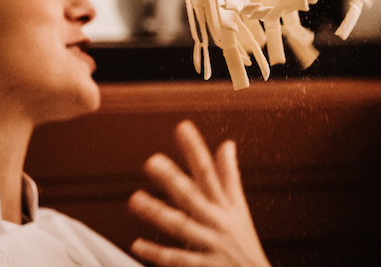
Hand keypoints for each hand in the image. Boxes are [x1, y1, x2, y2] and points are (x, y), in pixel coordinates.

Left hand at [128, 120, 270, 266]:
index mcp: (224, 204)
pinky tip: (137, 244)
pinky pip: (179, 259)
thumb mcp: (239, 206)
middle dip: (173, 179)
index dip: (195, 150)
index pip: (209, 171)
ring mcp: (210, 244)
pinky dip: (158, 253)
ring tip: (135, 199)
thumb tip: (227, 145)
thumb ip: (229, 176)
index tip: (182, 128)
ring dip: (159, 213)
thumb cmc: (244, 241)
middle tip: (152, 161)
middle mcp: (216, 221)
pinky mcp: (204, 266)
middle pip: (193, 196)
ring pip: (182, 227)